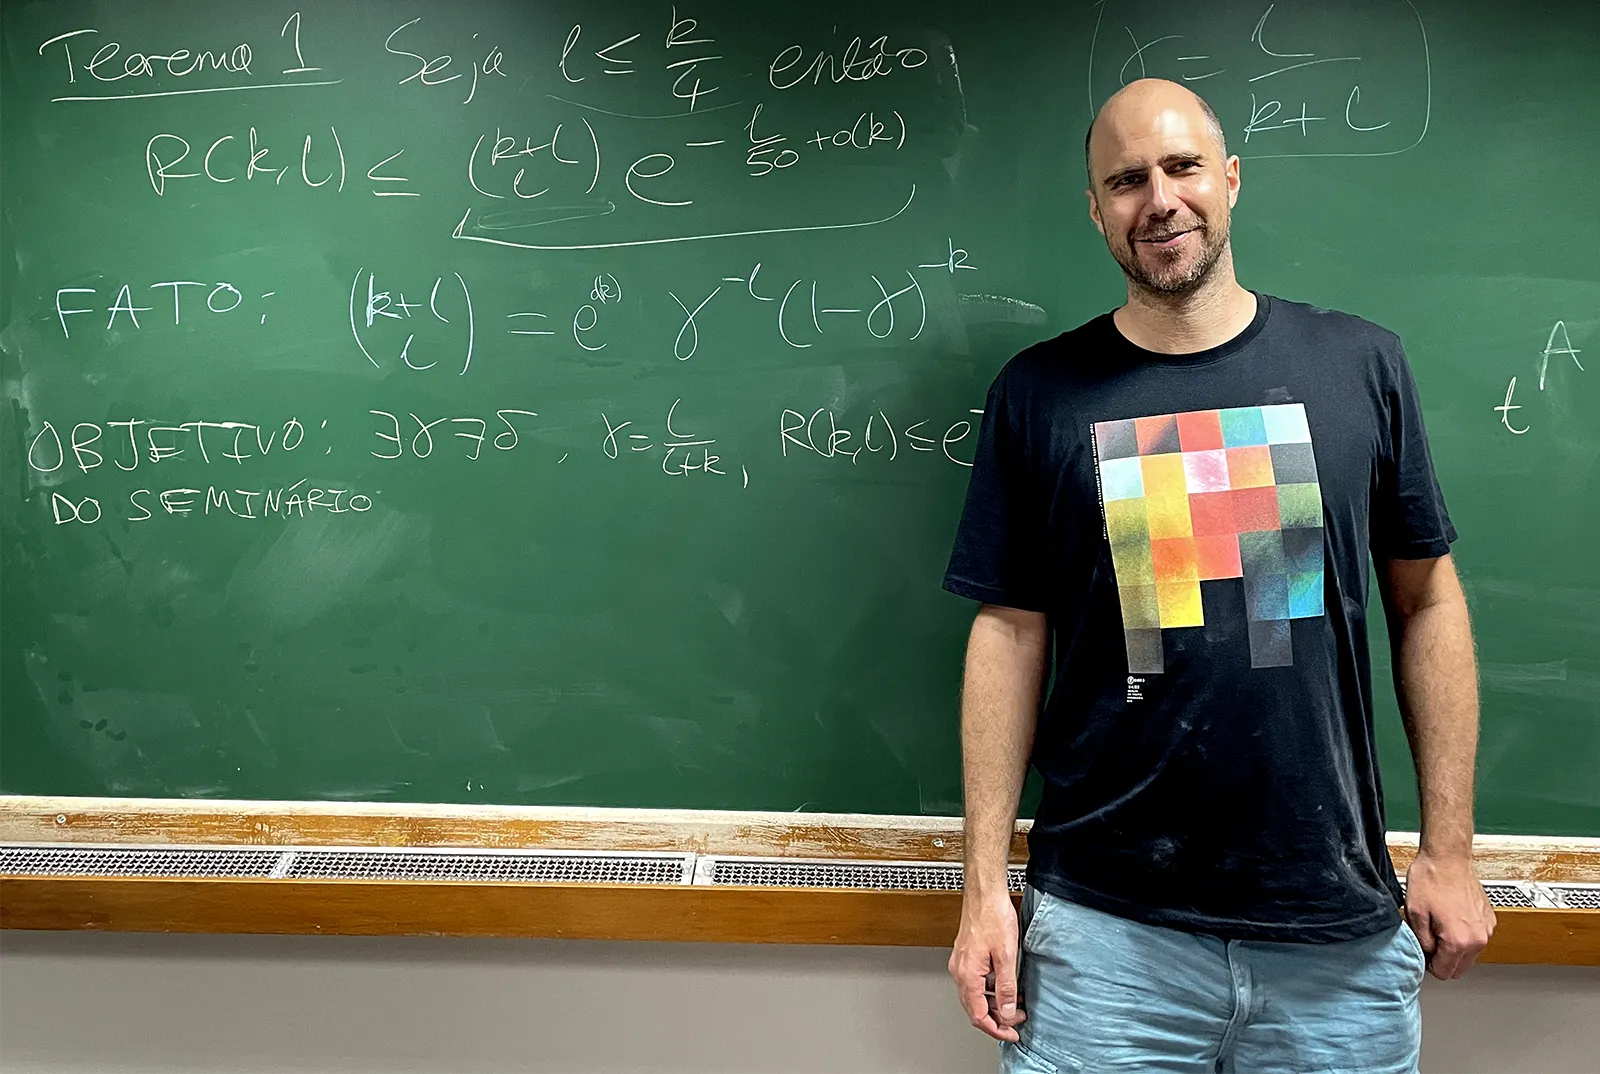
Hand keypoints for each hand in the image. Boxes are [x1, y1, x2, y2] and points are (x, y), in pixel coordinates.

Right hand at [949, 888, 1025, 1041]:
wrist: (984, 893)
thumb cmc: (993, 916)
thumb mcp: (1007, 956)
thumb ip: (1007, 988)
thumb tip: (1008, 1012)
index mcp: (967, 975)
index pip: (979, 1016)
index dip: (997, 1030)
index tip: (1012, 1033)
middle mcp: (960, 971)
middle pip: (974, 1009)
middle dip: (997, 1019)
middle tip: (1017, 1021)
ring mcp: (961, 963)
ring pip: (975, 996)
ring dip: (994, 1005)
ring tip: (1015, 1005)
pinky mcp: (966, 956)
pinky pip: (975, 982)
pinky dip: (990, 990)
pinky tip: (1005, 986)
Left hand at [1404, 851, 1496, 979]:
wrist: (1448, 858)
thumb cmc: (1431, 880)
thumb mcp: (1414, 914)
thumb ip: (1421, 942)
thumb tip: (1426, 955)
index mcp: (1459, 941)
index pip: (1444, 972)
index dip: (1429, 964)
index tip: (1422, 953)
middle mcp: (1478, 939)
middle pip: (1459, 968)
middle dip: (1442, 960)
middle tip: (1428, 940)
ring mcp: (1486, 929)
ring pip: (1469, 955)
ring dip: (1454, 948)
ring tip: (1438, 926)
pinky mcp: (1489, 920)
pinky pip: (1476, 939)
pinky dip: (1464, 936)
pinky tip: (1450, 919)